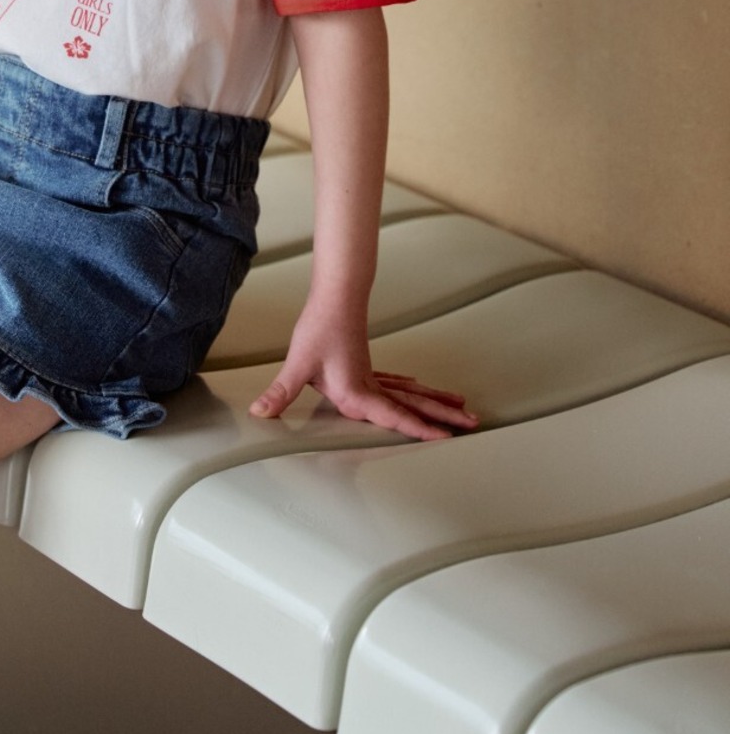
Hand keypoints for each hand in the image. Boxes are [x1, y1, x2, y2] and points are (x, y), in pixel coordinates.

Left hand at [248, 301, 478, 441]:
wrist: (334, 295)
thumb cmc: (319, 327)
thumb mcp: (299, 362)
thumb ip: (281, 392)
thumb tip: (260, 413)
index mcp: (358, 392)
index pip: (393, 415)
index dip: (418, 429)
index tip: (445, 438)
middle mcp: (370, 386)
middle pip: (414, 404)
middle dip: (443, 417)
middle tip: (473, 424)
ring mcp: (372, 375)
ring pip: (411, 393)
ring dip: (435, 402)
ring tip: (463, 408)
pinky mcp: (366, 365)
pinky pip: (396, 382)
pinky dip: (411, 389)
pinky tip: (418, 387)